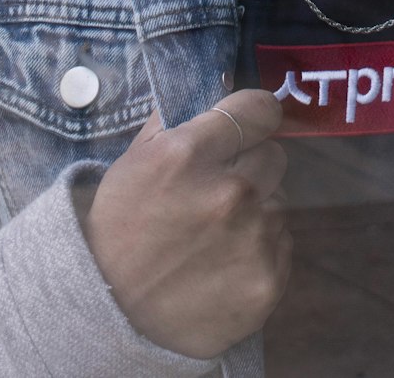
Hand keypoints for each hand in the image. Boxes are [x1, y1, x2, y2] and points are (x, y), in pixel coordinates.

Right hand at [83, 89, 290, 359]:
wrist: (112, 312)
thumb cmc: (122, 226)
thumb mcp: (137, 158)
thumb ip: (180, 117)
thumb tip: (224, 81)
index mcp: (190, 153)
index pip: (260, 108)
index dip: (254, 115)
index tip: (248, 125)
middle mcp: (231, 192)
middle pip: (274, 153)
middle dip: (251, 164)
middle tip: (220, 187)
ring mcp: (254, 239)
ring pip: (278, 200)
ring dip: (256, 209)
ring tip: (215, 232)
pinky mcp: (269, 280)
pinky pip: (282, 243)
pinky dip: (260, 248)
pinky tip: (225, 261)